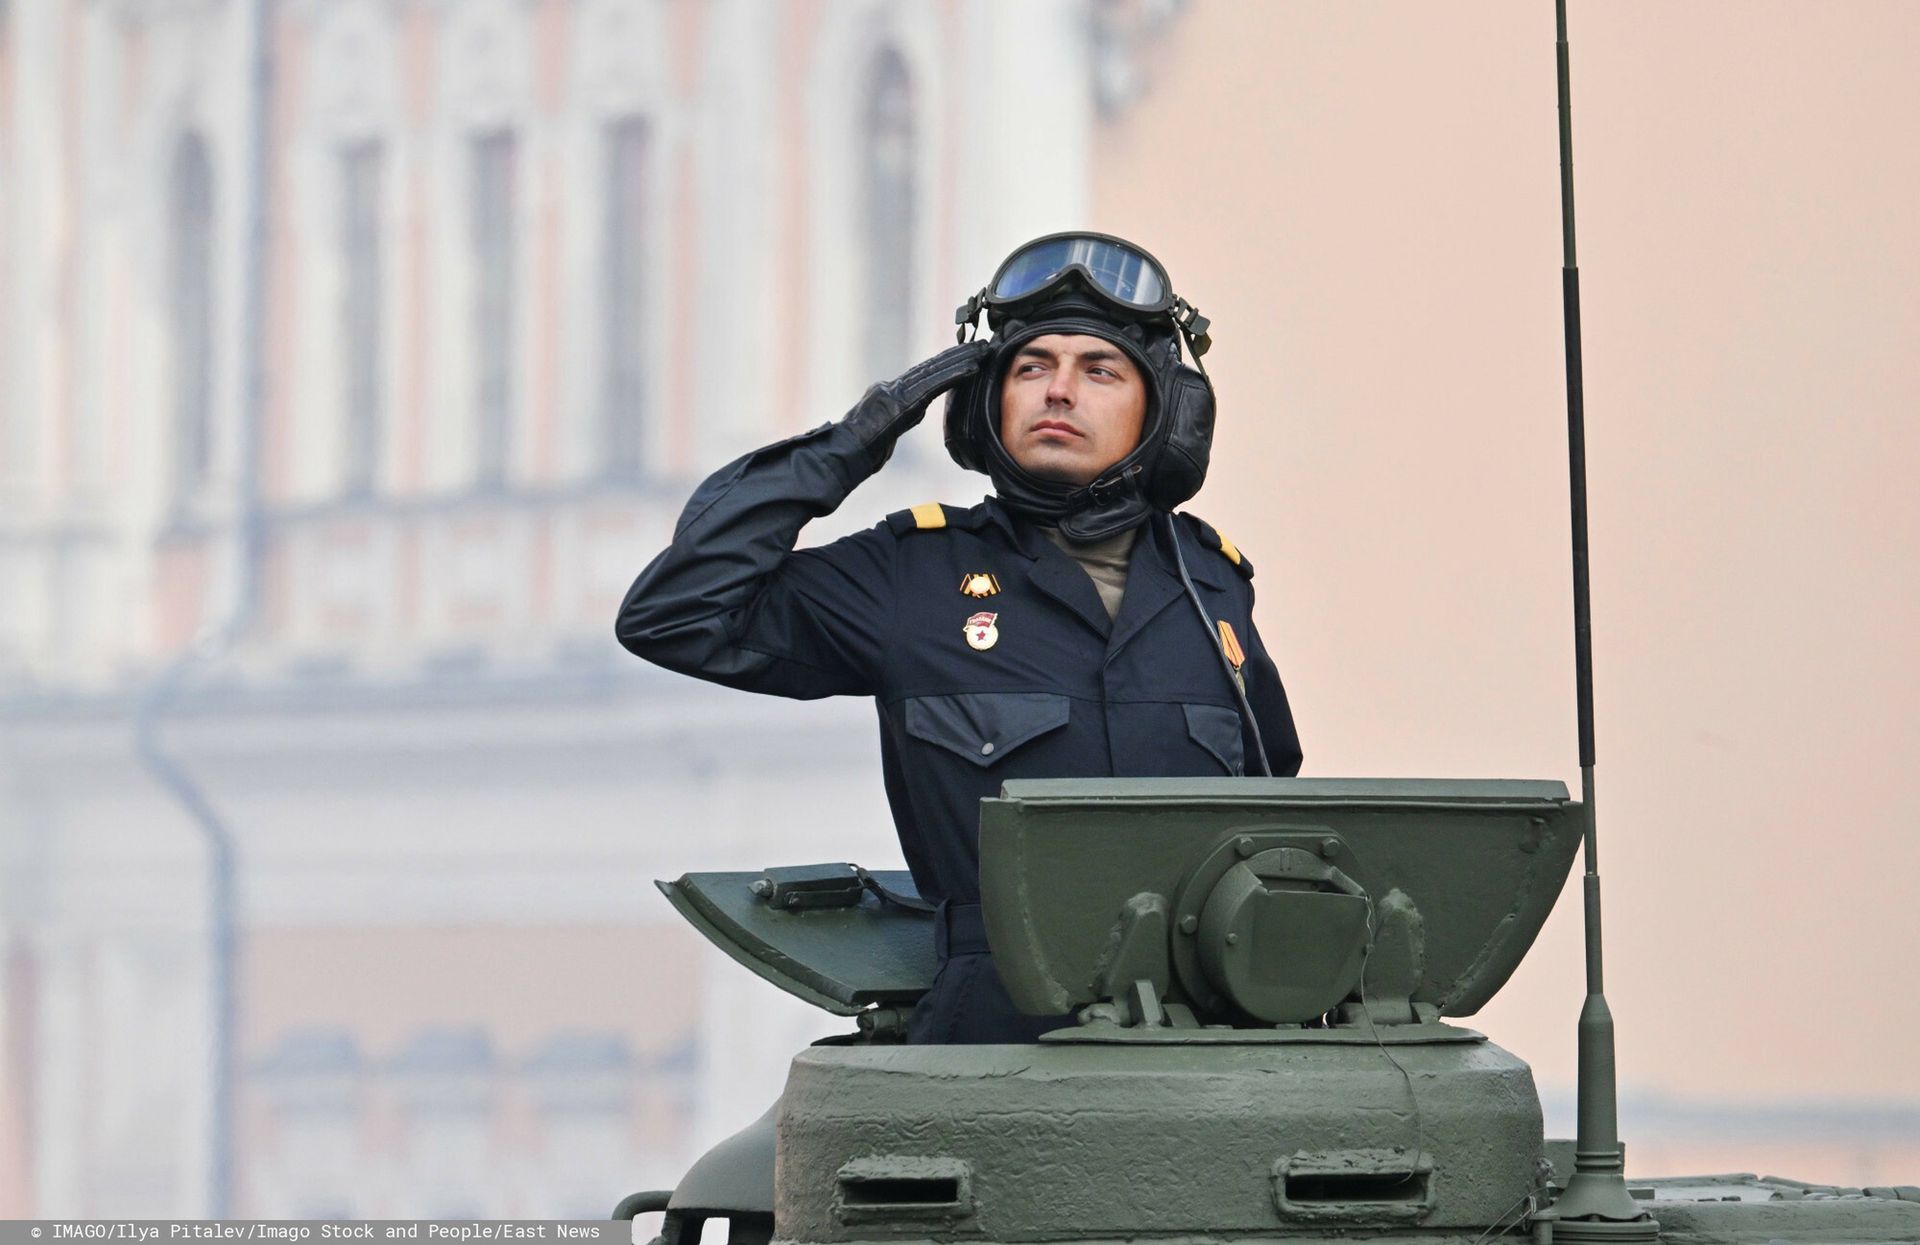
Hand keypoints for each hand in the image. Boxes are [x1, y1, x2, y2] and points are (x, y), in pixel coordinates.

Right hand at [840, 341, 993, 470]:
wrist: (842, 456)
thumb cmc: (858, 455)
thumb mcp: (882, 435)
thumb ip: (899, 420)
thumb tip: (914, 414)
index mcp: (888, 395)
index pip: (922, 376)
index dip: (944, 365)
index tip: (965, 356)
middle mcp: (891, 388)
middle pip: (930, 368)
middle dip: (957, 355)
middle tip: (981, 345)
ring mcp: (895, 392)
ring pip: (934, 371)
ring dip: (961, 359)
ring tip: (983, 350)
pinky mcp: (901, 401)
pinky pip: (933, 385)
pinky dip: (954, 375)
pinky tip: (972, 369)